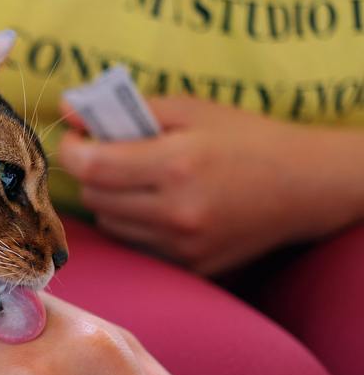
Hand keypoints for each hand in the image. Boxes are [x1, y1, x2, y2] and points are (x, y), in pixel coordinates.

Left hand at [59, 96, 363, 274]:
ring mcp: (182, 244)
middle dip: (90, 172)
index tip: (75, 136)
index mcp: (177, 164)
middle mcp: (177, 210)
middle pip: (94, 196)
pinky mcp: (189, 266)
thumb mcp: (191, 110)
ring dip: (109, 199)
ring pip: (110, 223)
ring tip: (136, 179)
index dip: (71, 149)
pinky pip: (134, 244)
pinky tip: (156, 205)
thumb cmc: (245, 138)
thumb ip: (127, 110)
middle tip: (105, 153)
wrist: (305, 186)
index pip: (91, 166)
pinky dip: (133, 223)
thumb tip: (68, 108)